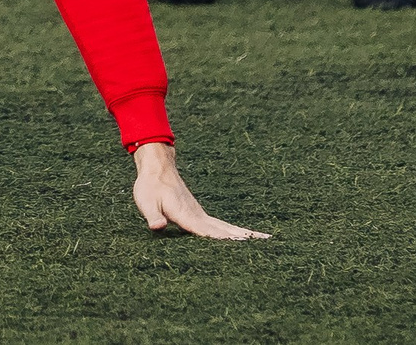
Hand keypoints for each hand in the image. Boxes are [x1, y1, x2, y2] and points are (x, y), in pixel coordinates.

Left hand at [130, 142, 266, 240]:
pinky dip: (236, 232)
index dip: (224, 240)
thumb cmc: (149, 187)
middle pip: (226, 230)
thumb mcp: (145, 202)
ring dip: (246, 234)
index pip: (208, 232)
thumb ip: (152, 215)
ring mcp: (201, 215)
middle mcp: (198, 216)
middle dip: (246, 238)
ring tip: (267, 240)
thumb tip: (157, 227)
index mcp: (187, 216)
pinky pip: (222, 226)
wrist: (156, 168)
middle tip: (270, 243)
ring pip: (228, 227)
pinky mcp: (200, 215)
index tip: (244, 246)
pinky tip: (244, 237)